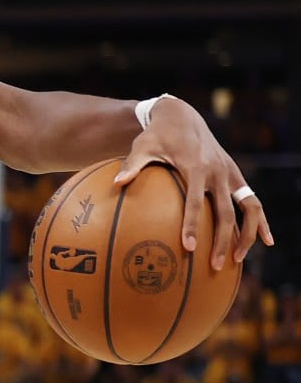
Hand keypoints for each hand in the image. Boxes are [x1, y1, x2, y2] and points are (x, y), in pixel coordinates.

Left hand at [114, 97, 272, 269]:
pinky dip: (262, 220)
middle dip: (221, 240)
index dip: (192, 225)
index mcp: (195, 167)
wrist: (182, 116)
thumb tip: (116, 183)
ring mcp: (230, 173)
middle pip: (225, 213)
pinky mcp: (235, 174)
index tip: (188, 247)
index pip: (195, 202)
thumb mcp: (142, 146)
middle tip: (212, 266)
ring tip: (238, 260)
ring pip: (248, 208)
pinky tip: (267, 241)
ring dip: (247, 234)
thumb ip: (131, 166)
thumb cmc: (157, 134)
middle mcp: (217, 172)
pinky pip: (252, 200)